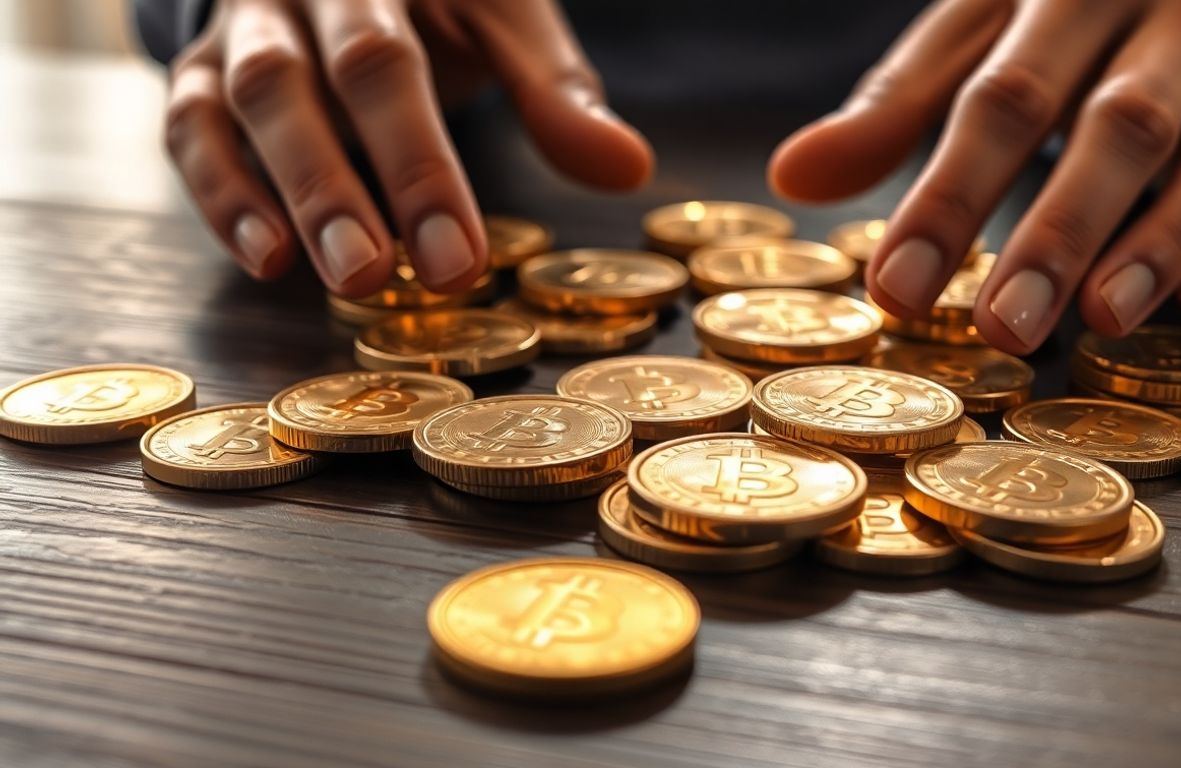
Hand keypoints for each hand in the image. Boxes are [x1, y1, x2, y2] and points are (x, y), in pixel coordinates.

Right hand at [164, 0, 651, 296]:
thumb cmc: (445, 2)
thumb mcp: (507, 21)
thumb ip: (555, 92)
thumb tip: (629, 168)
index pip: (387, 64)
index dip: (419, 166)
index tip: (460, 259)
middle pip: (307, 82)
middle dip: (339, 187)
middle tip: (373, 276)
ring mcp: (245, 27)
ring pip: (243, 102)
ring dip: (280, 194)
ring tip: (325, 276)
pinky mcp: (204, 70)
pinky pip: (192, 127)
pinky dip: (219, 192)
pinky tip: (264, 259)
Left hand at [770, 0, 1180, 352]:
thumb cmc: (1050, 29)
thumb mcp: (969, 46)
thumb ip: (892, 111)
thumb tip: (792, 175)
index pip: (1003, 97)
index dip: (949, 196)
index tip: (896, 290)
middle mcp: (1172, 15)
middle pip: (1119, 128)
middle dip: (1058, 234)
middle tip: (1004, 328)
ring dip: (1164, 241)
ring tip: (1102, 318)